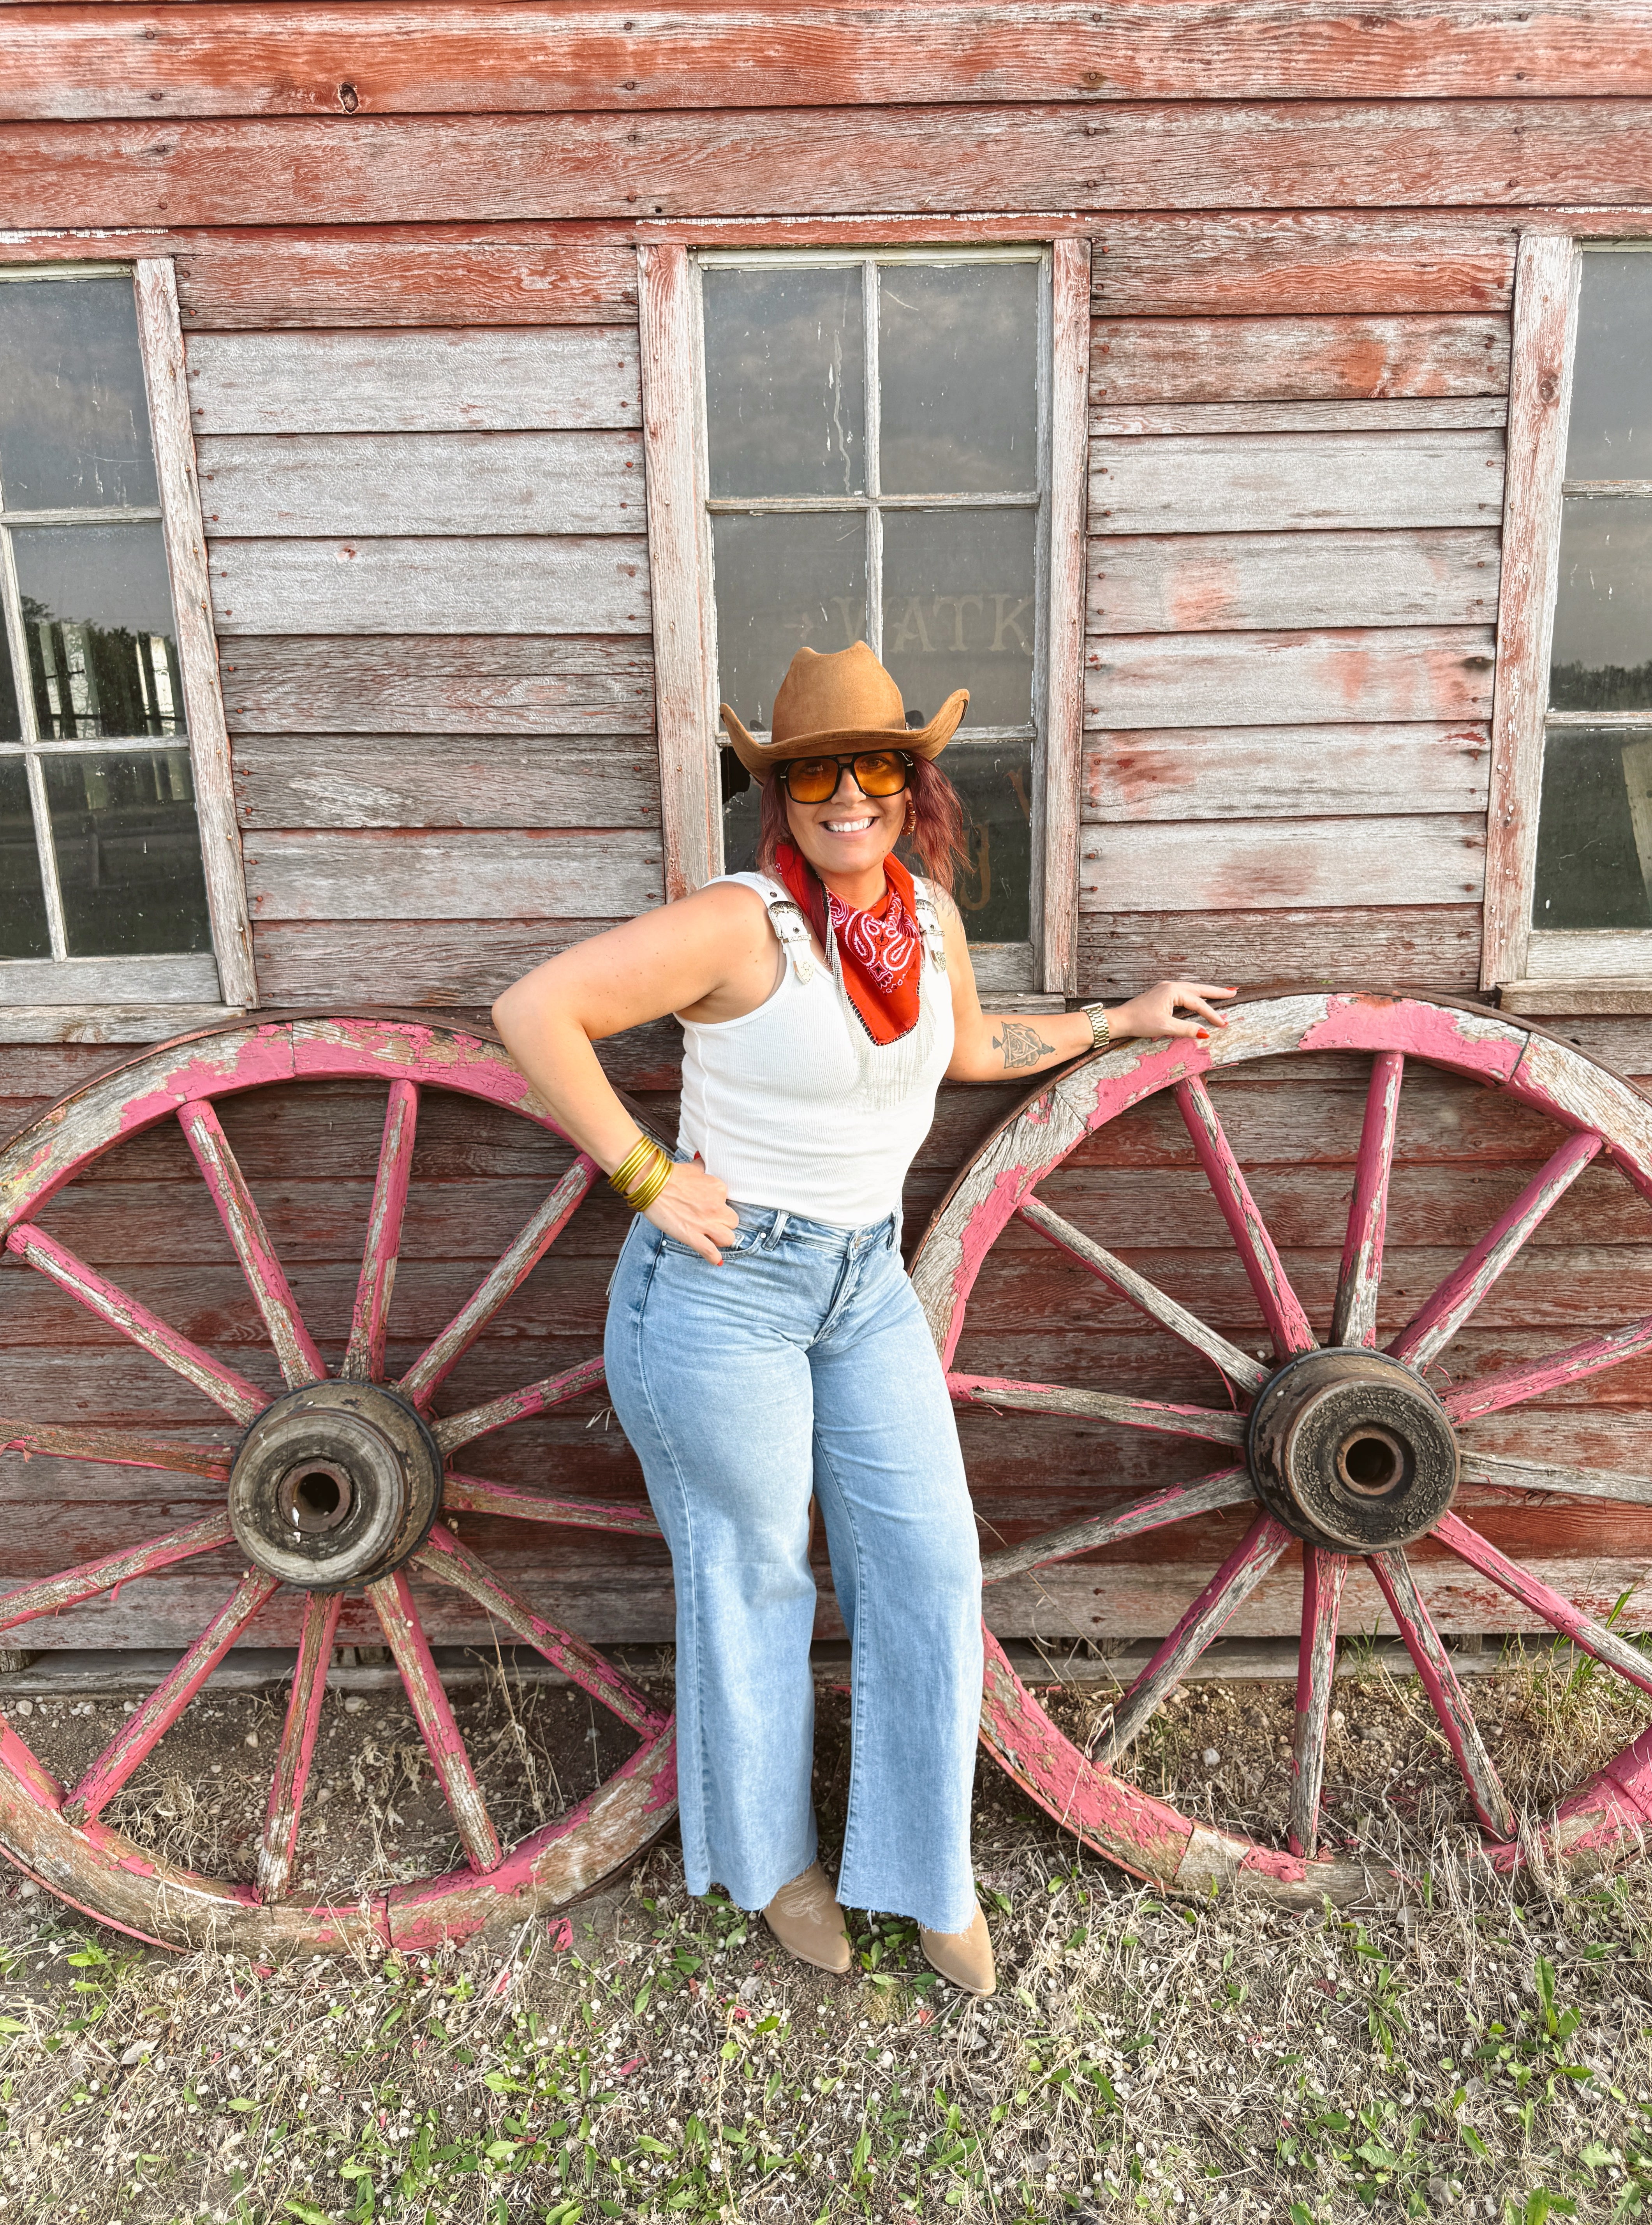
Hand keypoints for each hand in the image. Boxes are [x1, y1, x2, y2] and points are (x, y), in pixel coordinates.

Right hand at [643, 1154, 739, 1263]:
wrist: (651, 1184)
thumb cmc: (669, 1176)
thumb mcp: (692, 1168)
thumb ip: (702, 1169)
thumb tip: (703, 1165)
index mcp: (718, 1188)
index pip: (728, 1202)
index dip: (719, 1207)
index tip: (709, 1208)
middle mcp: (716, 1207)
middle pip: (732, 1222)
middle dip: (723, 1223)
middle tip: (711, 1222)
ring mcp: (705, 1223)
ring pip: (728, 1238)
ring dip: (721, 1239)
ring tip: (713, 1238)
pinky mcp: (692, 1236)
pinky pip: (711, 1252)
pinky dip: (714, 1258)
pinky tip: (715, 1259)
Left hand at [1111, 980, 1236, 1043]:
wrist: (1119, 1020)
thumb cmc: (1139, 1022)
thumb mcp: (1165, 1027)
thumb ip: (1186, 1029)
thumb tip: (1205, 1032)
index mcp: (1173, 991)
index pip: (1198, 1003)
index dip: (1211, 1014)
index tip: (1222, 1024)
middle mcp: (1170, 986)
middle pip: (1199, 989)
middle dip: (1216, 991)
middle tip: (1233, 992)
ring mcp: (1165, 988)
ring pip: (1191, 989)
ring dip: (1206, 992)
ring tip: (1221, 993)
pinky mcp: (1161, 993)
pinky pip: (1184, 992)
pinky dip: (1195, 994)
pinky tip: (1198, 997)